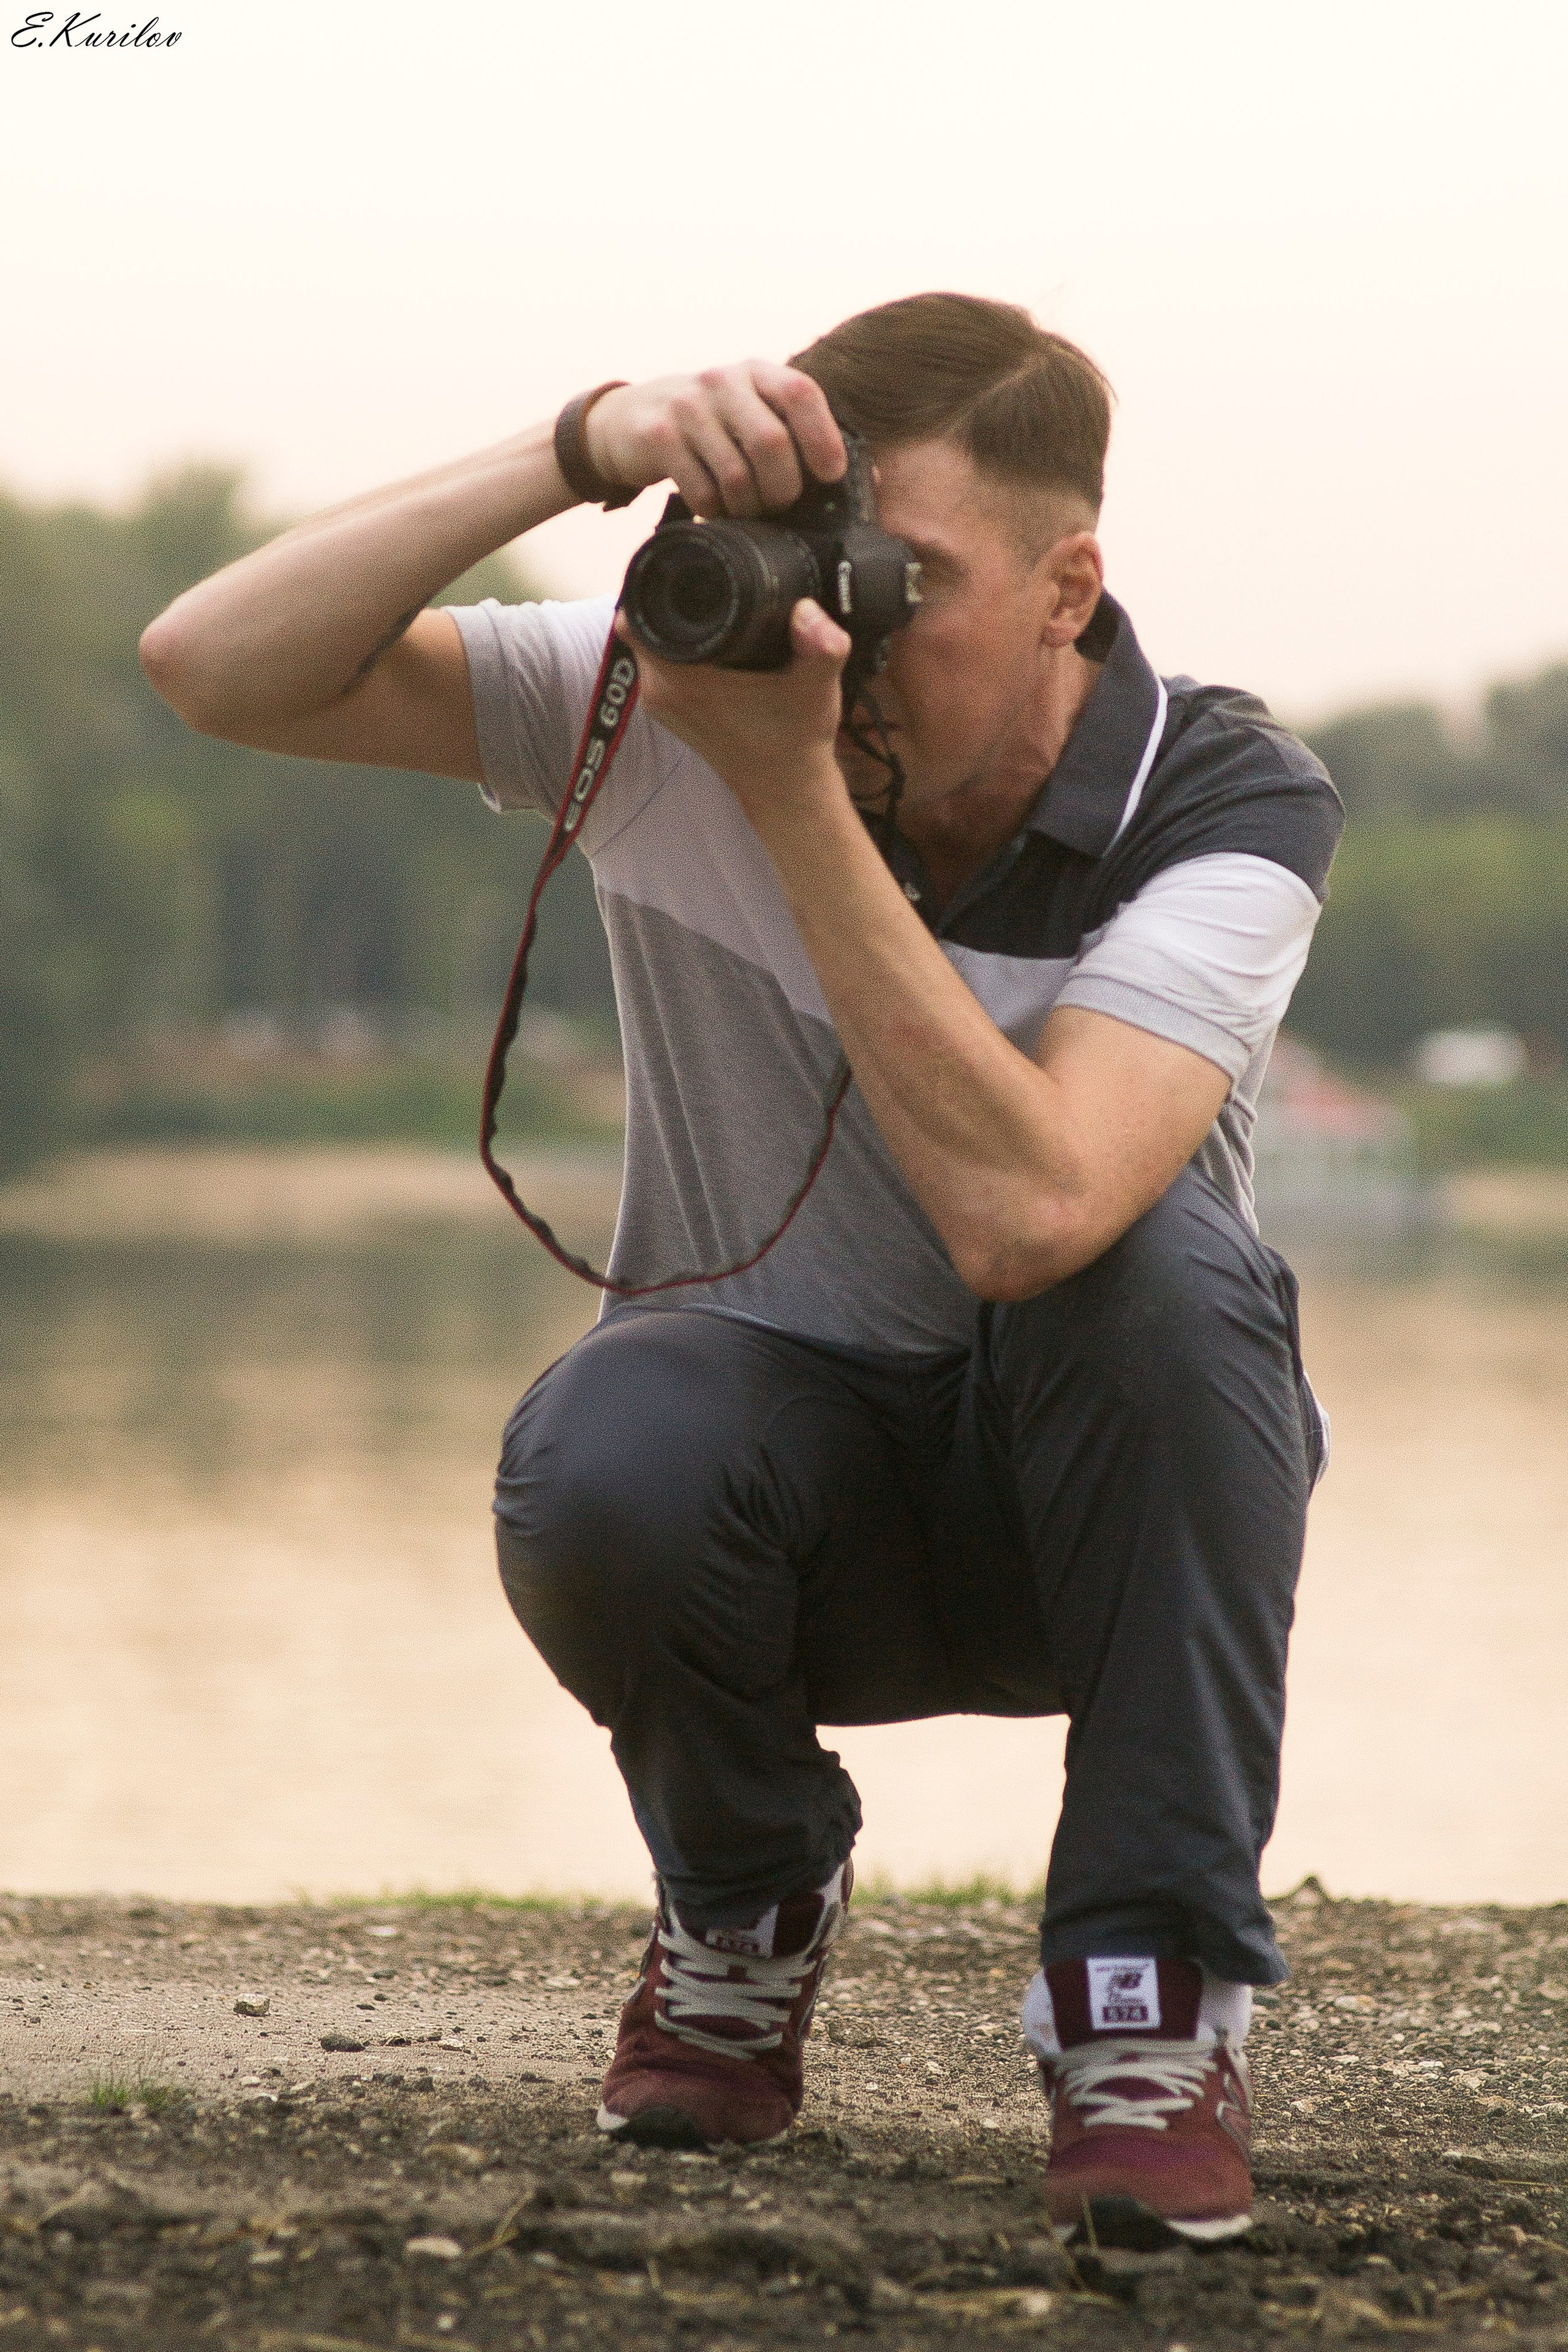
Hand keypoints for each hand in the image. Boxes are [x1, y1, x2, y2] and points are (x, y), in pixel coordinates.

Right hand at [586, 363, 845, 517]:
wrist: (629, 420)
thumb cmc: (709, 426)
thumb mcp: (753, 415)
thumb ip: (801, 437)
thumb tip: (869, 479)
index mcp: (757, 373)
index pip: (800, 393)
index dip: (822, 438)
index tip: (828, 475)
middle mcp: (724, 381)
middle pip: (772, 443)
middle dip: (783, 489)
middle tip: (779, 504)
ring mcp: (688, 405)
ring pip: (737, 474)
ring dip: (749, 506)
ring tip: (746, 509)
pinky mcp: (659, 435)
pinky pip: (702, 489)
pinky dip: (715, 511)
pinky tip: (715, 508)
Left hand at [619, 598, 852, 818]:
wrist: (784, 788)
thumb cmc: (796, 738)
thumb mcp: (816, 687)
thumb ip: (821, 646)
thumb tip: (808, 610)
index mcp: (683, 678)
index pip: (638, 611)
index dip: (653, 579)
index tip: (682, 563)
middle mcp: (660, 690)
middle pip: (640, 620)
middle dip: (664, 595)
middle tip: (700, 577)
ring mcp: (659, 703)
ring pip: (647, 642)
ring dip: (669, 621)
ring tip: (705, 601)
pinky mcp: (667, 710)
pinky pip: (656, 663)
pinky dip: (673, 646)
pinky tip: (706, 636)